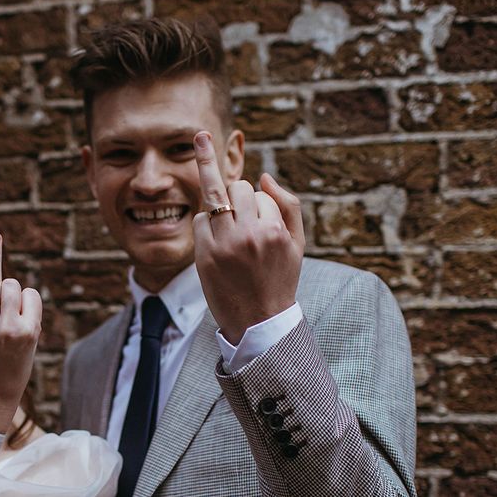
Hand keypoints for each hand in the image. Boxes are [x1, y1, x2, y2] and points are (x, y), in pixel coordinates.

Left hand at [192, 131, 304, 344]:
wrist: (258, 322)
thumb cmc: (279, 278)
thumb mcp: (297, 243)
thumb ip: (287, 205)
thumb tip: (263, 175)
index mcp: (274, 230)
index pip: (256, 191)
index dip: (255, 200)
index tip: (256, 213)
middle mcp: (248, 234)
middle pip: (234, 187)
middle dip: (236, 194)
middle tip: (239, 213)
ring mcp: (224, 244)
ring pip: (213, 197)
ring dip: (218, 203)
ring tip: (227, 221)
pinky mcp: (204, 254)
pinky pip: (200, 219)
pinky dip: (206, 224)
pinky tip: (216, 242)